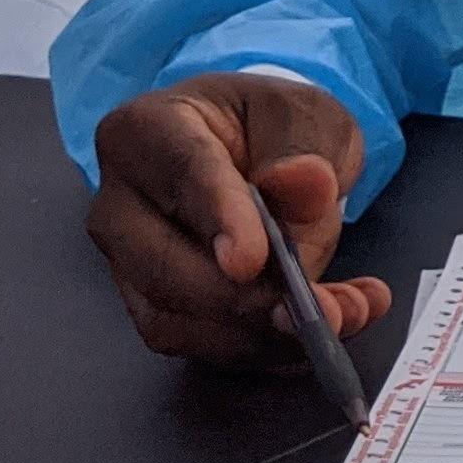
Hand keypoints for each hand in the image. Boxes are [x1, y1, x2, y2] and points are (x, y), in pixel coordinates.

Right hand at [85, 72, 392, 367]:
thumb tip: (304, 184)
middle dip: (243, 299)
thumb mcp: (306, 115)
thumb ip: (306, 145)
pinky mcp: (154, 307)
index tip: (252, 260)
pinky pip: (200, 346)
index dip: (218, 220)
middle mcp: (120, 202)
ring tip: (343, 316)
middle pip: (163, 265)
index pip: (181, 176)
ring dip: (262, 334)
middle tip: (317, 310)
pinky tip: (324, 331)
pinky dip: (267, 348)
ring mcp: (127, 263)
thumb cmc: (268, 127)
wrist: (254, 155)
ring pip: (176, 319)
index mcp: (146, 130)